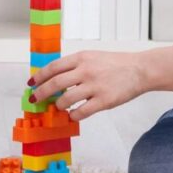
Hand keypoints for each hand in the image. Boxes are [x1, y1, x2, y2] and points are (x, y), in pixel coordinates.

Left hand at [29, 51, 145, 120]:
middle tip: (36, 100)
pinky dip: (73, 115)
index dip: (39, 76)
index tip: (31, 83)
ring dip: (59, 106)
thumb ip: (76, 65)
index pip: (54, 67)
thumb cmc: (117, 64)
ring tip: (59, 107)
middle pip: (55, 84)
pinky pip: (81, 112)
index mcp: (82, 58)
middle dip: (41, 93)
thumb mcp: (93, 57)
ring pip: (66, 100)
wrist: (140, 69)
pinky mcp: (104, 101)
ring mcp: (95, 86)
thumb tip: (55, 78)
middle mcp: (86, 70)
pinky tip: (73, 115)